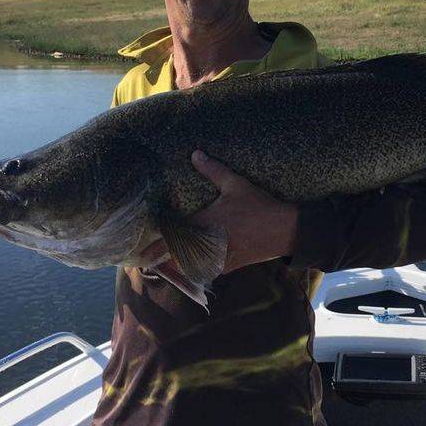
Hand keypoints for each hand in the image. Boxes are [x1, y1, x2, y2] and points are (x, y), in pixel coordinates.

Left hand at [140, 150, 298, 273]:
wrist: (285, 230)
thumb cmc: (259, 206)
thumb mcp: (236, 185)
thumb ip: (213, 170)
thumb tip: (195, 154)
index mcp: (206, 223)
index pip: (173, 239)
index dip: (155, 248)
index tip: (141, 253)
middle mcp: (209, 243)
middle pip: (177, 258)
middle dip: (161, 259)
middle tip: (145, 261)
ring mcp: (220, 258)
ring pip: (191, 267)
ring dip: (178, 265)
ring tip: (163, 264)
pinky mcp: (231, 266)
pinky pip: (208, 271)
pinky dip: (197, 269)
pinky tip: (191, 267)